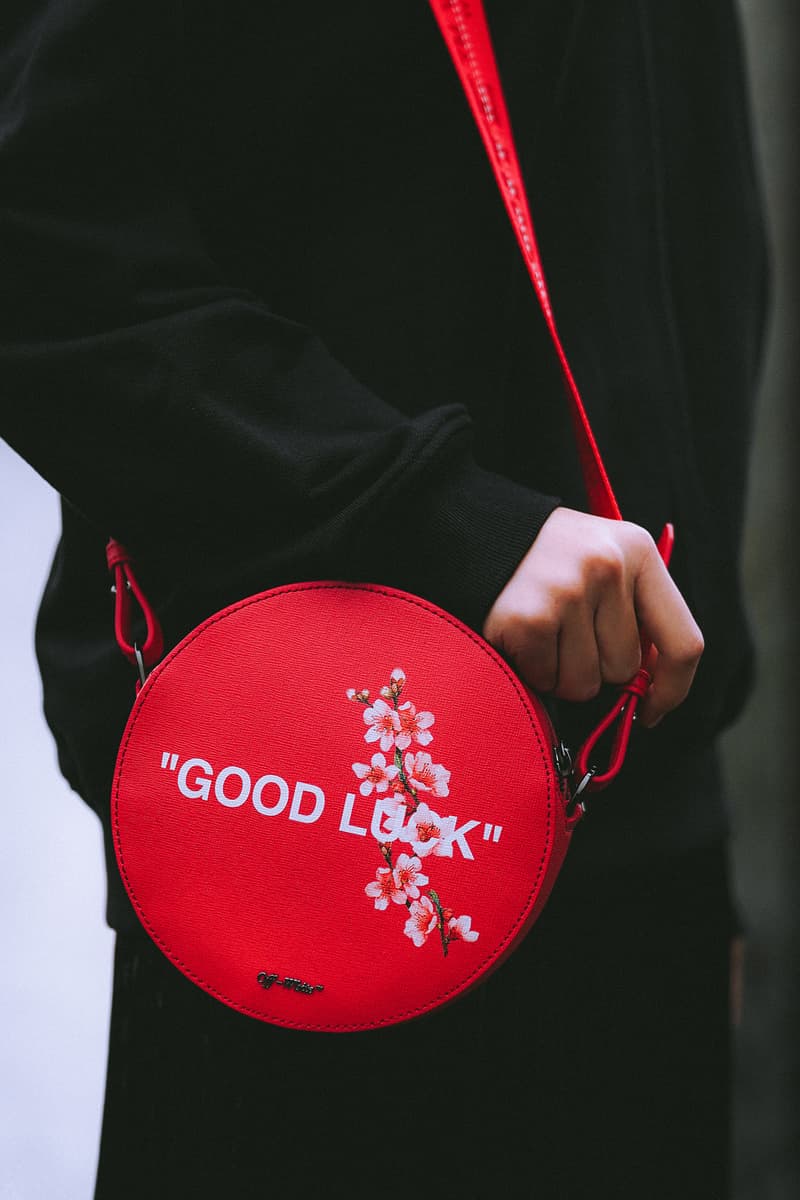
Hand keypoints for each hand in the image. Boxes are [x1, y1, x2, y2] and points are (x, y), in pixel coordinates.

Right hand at [482, 507, 703, 726]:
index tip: (650, 710)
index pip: (684, 642)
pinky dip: (532, 669)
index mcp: (639, 552)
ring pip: (585, 683)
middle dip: (596, 668)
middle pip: (625, 669)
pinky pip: (545, 679)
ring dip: (561, 673)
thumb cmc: (554, 562)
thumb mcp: (608, 563)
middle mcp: (608, 567)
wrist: (481, 533)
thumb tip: (649, 690)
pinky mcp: (528, 618)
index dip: (672, 689)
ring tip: (544, 632)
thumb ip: (636, 615)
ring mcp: (567, 592)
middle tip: (568, 633)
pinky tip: (522, 635)